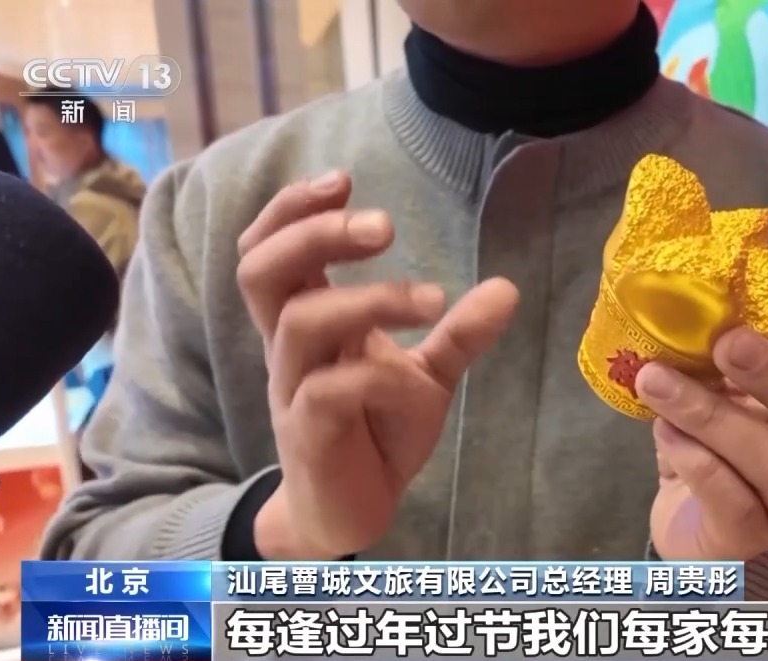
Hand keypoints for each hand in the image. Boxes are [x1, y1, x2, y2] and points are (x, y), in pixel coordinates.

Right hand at [235, 171, 518, 559]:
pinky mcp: (307, 434)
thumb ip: (457, 333)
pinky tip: (420, 385)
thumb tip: (506, 287)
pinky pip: (328, 391)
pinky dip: (380, 378)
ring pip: (299, 322)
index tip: (343, 179)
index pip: (270, 248)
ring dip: (367, 299)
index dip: (293, 209)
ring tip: (432, 298)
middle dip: (314, 234)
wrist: (354, 509)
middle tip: (385, 225)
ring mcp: (292, 390)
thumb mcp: (428, 375)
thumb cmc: (377, 429)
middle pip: (260, 270)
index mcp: (306, 320)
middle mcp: (288, 348)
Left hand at [642, 282, 767, 559]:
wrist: (686, 522)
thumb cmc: (719, 443)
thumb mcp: (728, 388)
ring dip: (711, 413)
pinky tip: (663, 430)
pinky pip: (730, 496)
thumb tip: (705, 302)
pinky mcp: (750, 538)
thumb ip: (731, 353)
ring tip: (655, 380)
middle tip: (726, 342)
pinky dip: (693, 457)